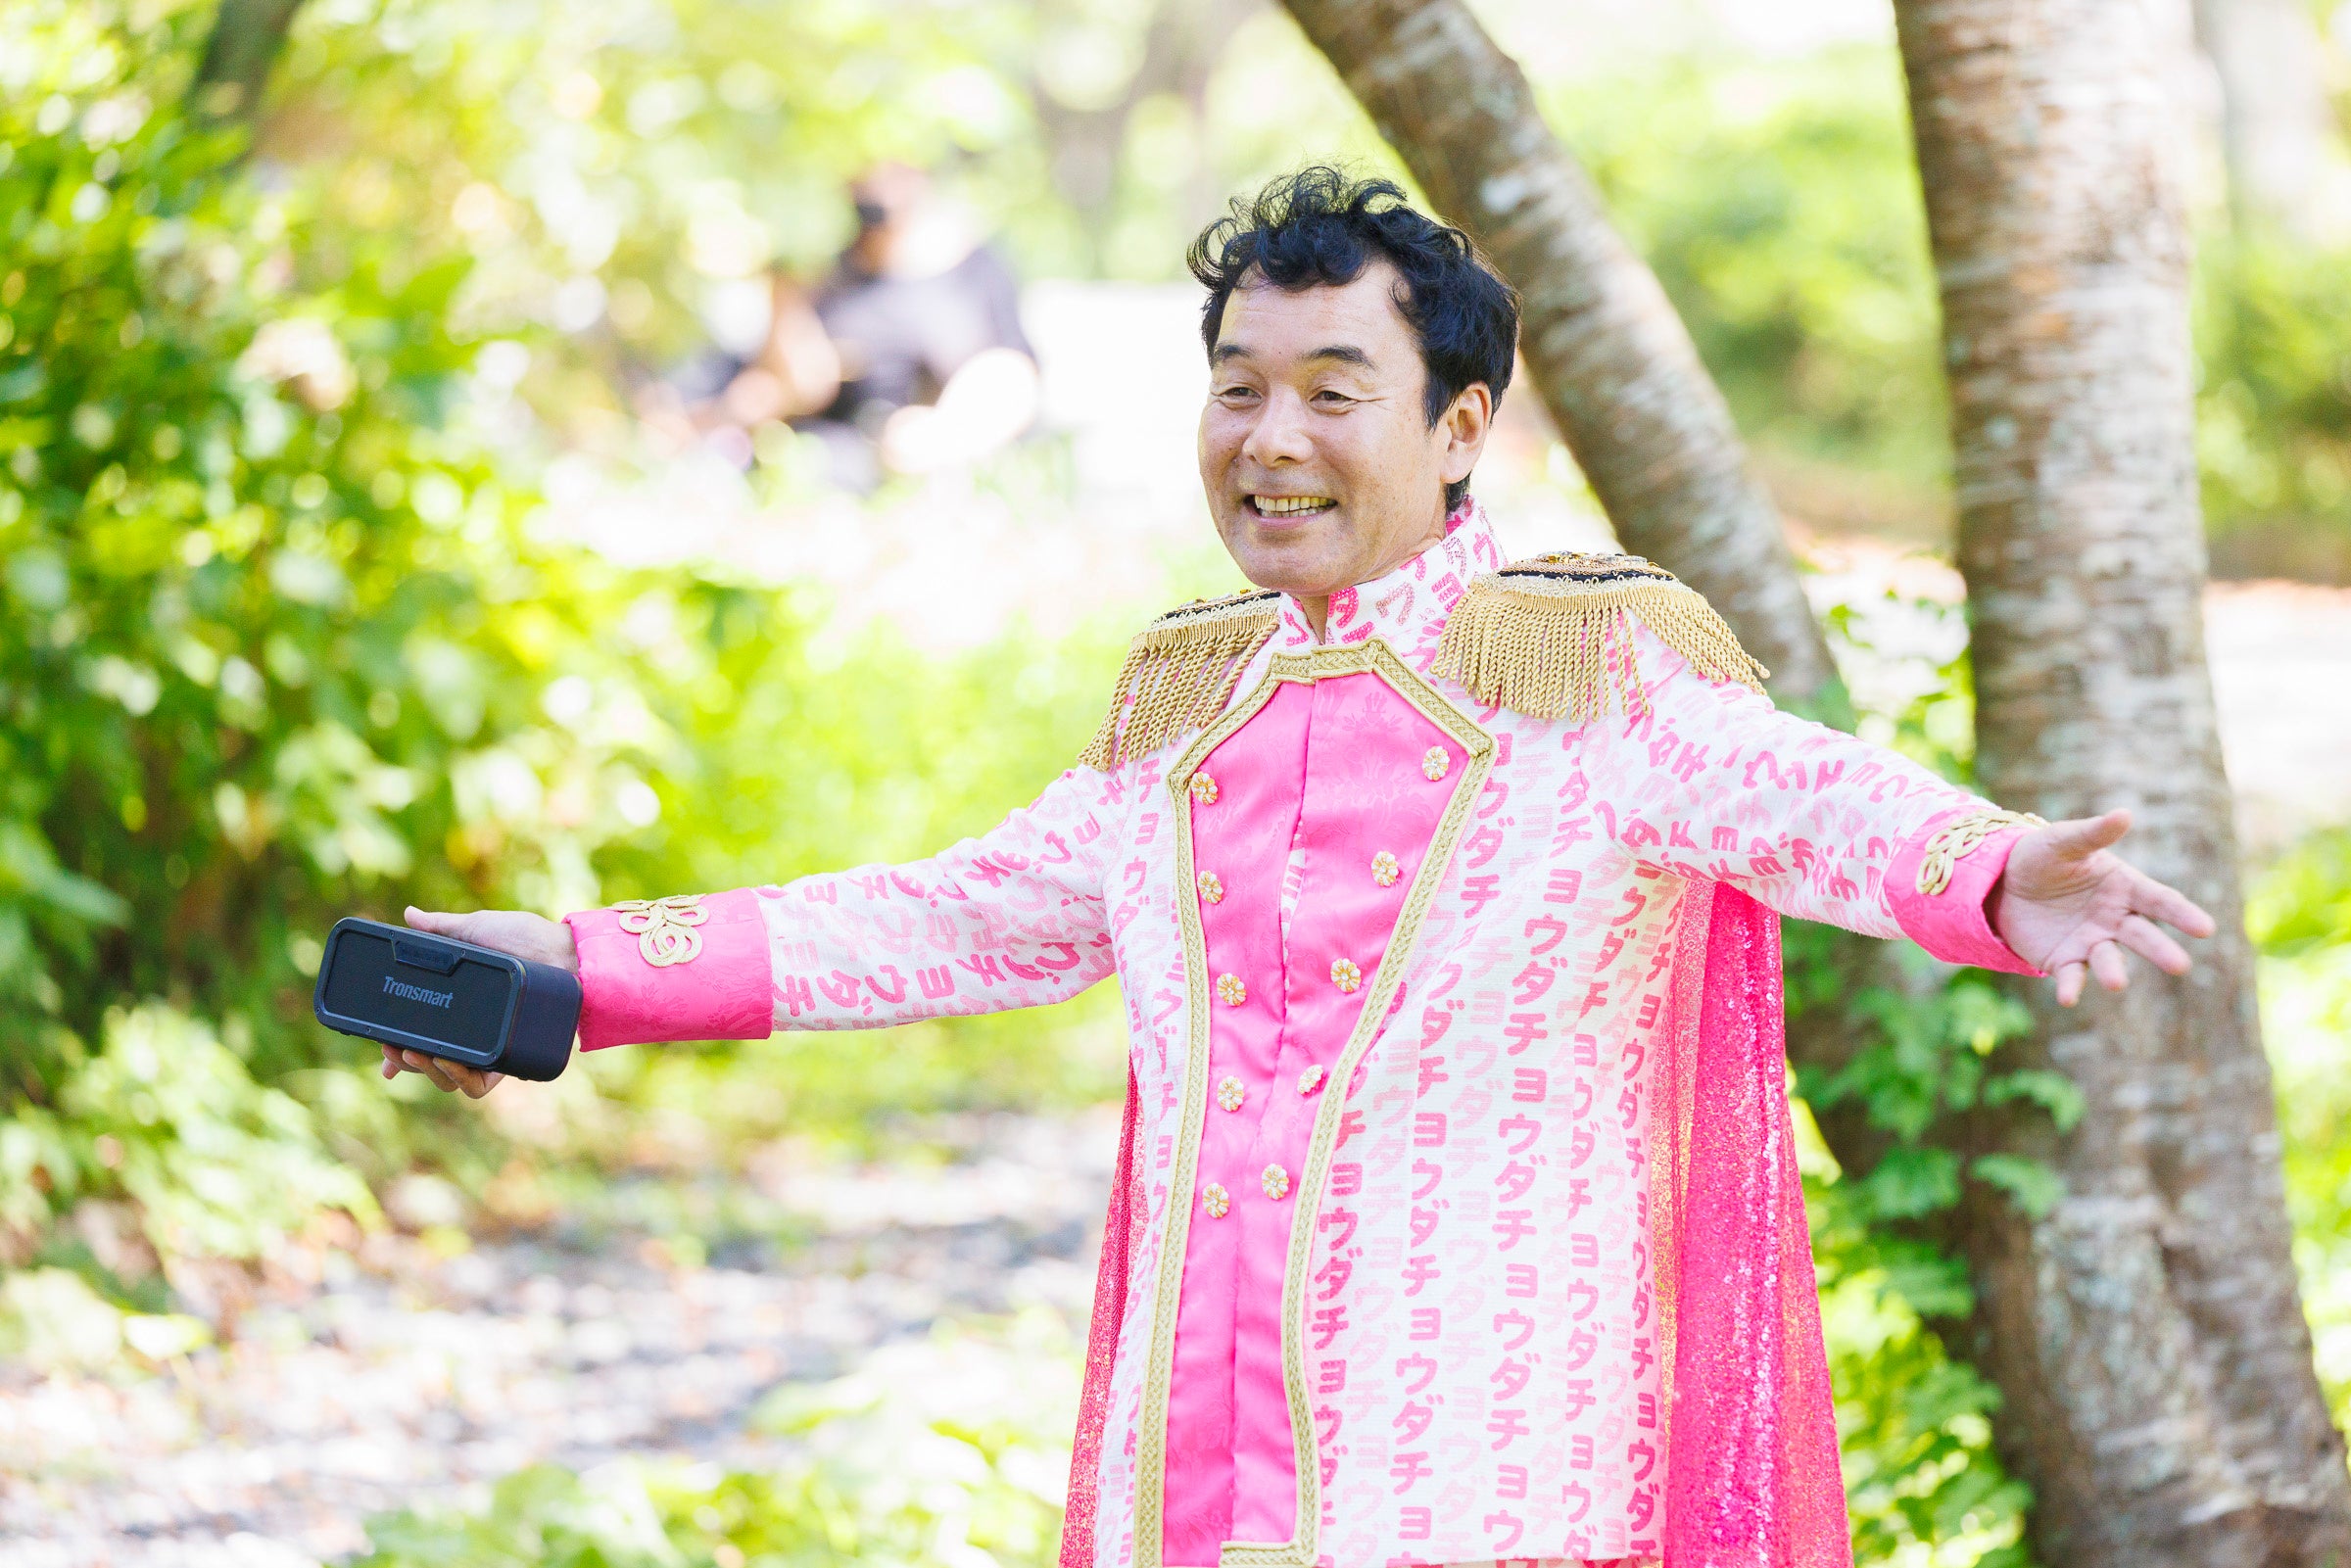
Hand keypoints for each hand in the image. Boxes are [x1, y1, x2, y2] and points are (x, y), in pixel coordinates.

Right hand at [375, 905, 579, 1097]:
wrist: (562, 952)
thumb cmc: (526, 938)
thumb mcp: (477, 930)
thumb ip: (441, 928)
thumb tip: (408, 915)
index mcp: (461, 1009)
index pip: (423, 1038)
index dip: (399, 1051)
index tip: (382, 1050)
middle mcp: (475, 1034)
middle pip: (429, 1064)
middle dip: (405, 1061)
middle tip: (394, 1048)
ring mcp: (492, 1049)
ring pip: (449, 1081)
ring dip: (427, 1072)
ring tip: (416, 1053)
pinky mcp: (510, 1060)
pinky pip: (479, 1087)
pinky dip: (458, 1079)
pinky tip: (446, 1062)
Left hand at [1990, 809, 2218, 1006]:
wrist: (2003, 882)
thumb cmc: (2042, 856)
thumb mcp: (2063, 840)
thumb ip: (2093, 833)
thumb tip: (2125, 814)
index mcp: (2124, 887)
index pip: (2160, 901)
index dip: (2182, 914)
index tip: (2206, 929)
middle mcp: (2115, 919)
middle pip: (2142, 935)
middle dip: (2160, 950)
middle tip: (2180, 965)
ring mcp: (2091, 942)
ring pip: (2109, 958)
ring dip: (2113, 971)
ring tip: (2117, 984)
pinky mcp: (2063, 959)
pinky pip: (2071, 975)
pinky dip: (2072, 987)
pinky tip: (2068, 998)